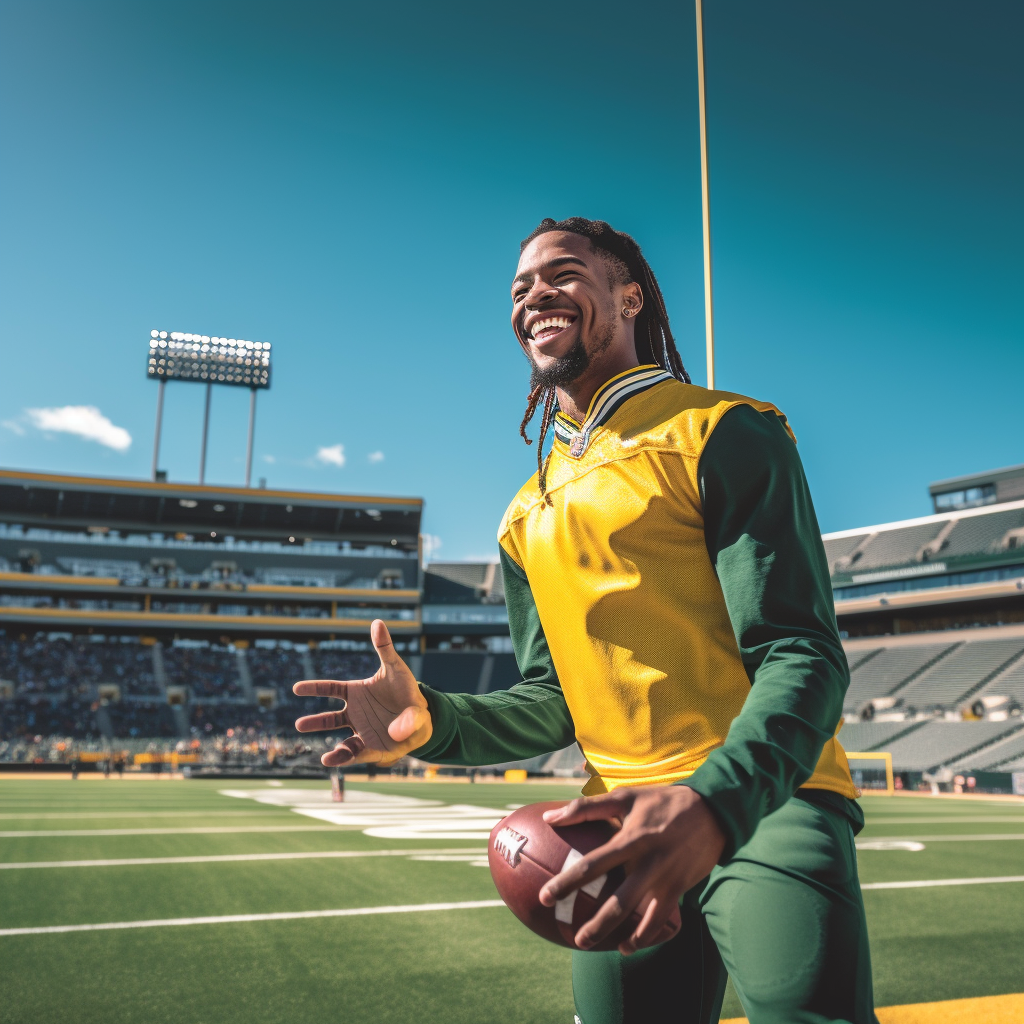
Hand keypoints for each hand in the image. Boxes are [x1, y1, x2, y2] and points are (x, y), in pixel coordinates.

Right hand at [293, 619, 431, 767]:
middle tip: (299, 725)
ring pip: (343, 742)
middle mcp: (355, 714)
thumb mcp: (396, 667)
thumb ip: (385, 647)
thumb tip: (377, 622)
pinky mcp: (374, 747)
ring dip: (334, 752)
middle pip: (330, 719)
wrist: (423, 716)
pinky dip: (349, 760)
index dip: (315, 688)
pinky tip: (339, 763)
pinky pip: (359, 755)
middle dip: (315, 722)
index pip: (331, 689)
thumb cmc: (406, 691)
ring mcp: (362, 731)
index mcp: (356, 693)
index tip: (296, 688)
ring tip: (324, 759)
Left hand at [538, 785, 725, 953]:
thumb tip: (549, 818)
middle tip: (573, 939)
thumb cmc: (660, 801)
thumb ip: (586, 808)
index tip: (546, 897)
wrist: (711, 810)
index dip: (569, 882)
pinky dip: (644, 935)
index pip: (594, 863)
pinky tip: (628, 946)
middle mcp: (649, 861)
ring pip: (640, 915)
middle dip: (595, 923)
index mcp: (632, 837)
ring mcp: (666, 877)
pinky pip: (661, 919)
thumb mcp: (625, 796)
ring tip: (594, 946)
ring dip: (618, 934)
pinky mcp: (680, 887)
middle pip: (618, 900)